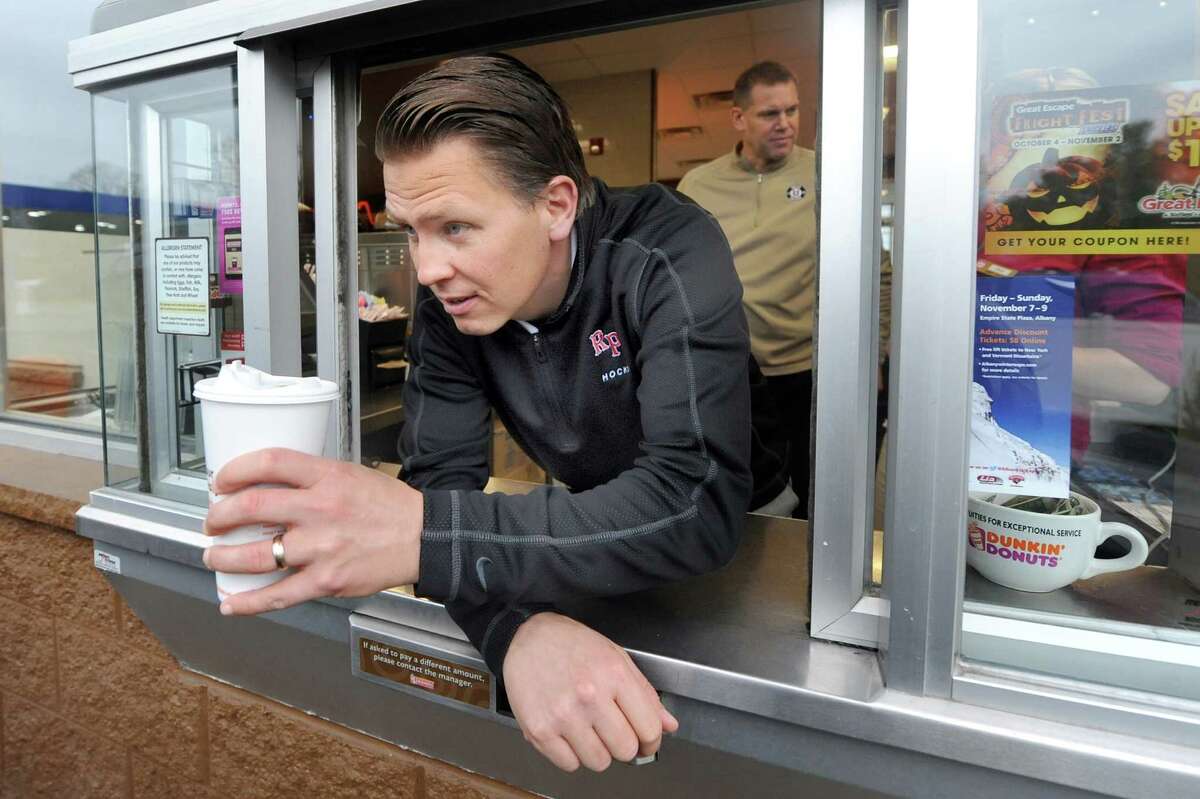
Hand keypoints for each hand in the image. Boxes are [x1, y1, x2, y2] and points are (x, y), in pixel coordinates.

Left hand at [202, 448, 423, 614]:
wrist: (423, 537)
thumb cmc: (389, 506)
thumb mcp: (351, 474)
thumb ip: (312, 478)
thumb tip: (271, 485)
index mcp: (327, 477)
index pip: (269, 463)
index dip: (234, 470)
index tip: (221, 481)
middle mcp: (321, 510)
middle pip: (251, 506)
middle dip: (219, 516)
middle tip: (212, 521)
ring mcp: (321, 548)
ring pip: (254, 554)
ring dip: (223, 557)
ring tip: (214, 556)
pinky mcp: (327, 580)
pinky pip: (278, 594)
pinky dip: (248, 602)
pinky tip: (231, 603)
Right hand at [502, 613, 677, 771]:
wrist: (527, 637)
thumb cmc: (572, 644)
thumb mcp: (616, 657)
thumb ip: (645, 693)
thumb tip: (668, 724)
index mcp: (614, 675)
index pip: (649, 728)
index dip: (652, 740)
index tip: (646, 740)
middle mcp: (589, 696)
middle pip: (626, 750)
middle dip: (624, 745)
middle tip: (614, 732)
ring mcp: (563, 715)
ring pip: (599, 762)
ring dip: (598, 751)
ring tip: (589, 729)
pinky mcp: (539, 730)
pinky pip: (569, 764)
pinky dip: (572, 754)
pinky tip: (569, 732)